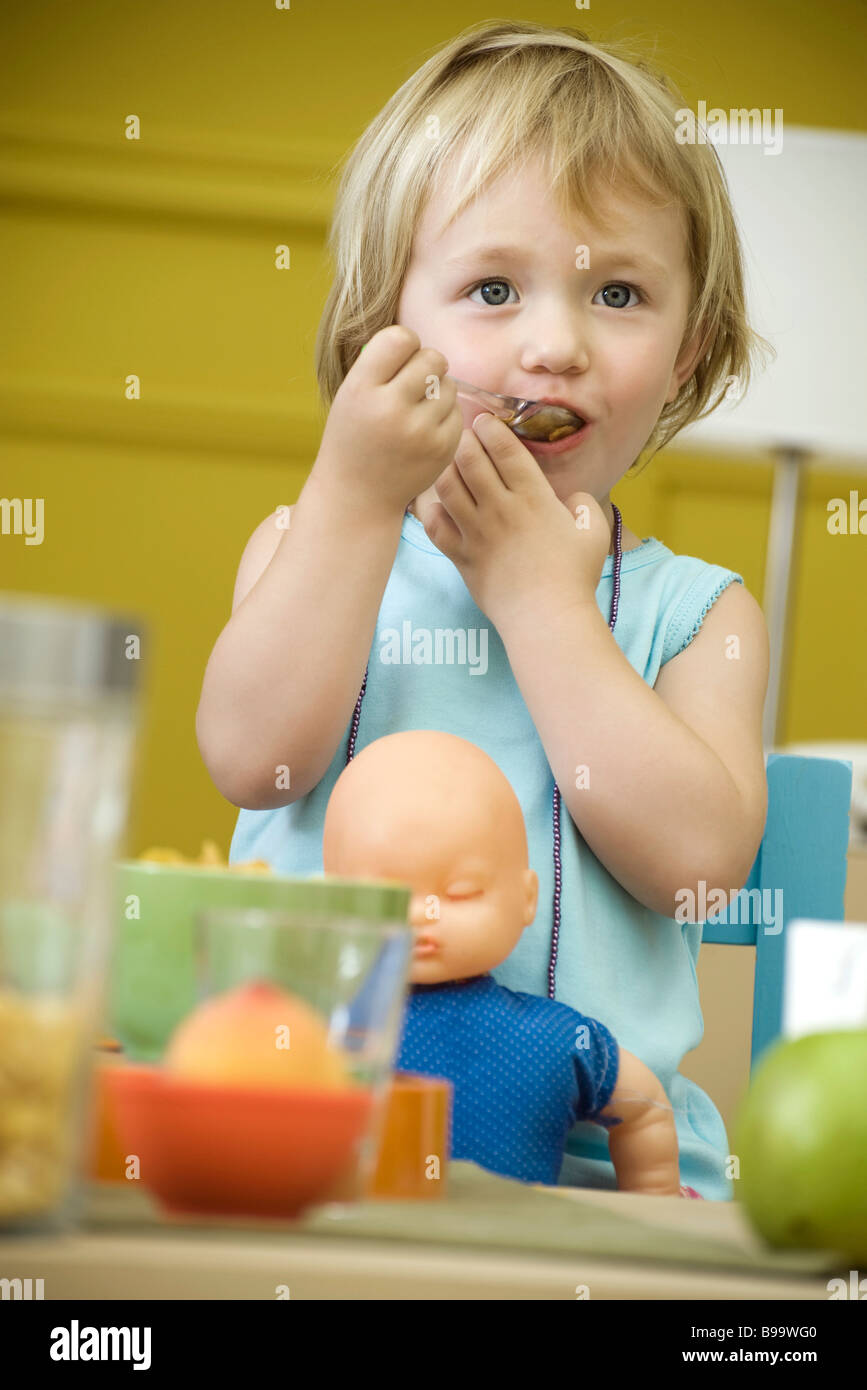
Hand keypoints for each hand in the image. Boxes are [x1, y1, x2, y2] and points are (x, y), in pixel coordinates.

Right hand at [312, 325, 463, 516]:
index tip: (397, 360)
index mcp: (362, 389)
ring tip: (415, 411)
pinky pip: (457, 412)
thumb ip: (380, 364)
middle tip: (412, 384)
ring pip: (449, 385)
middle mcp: (391, 408)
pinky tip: (424, 430)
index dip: (404, 344)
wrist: (358, 495)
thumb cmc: (355, 436)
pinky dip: (444, 416)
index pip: (401, 338)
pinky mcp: (442, 449)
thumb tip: (418, 340)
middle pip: (432, 358)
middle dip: (426, 365)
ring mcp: (420, 431)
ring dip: (436, 392)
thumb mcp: (350, 395)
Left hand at [414, 412, 611, 627]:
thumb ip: (584, 506)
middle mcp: (500, 509)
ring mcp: (476, 532)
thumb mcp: (594, 533)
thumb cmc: (574, 577)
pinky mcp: (460, 556)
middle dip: (463, 439)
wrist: (545, 618)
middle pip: (469, 460)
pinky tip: (434, 501)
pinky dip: (430, 508)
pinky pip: (434, 525)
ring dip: (445, 467)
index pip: (504, 450)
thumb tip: (571, 500)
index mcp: (533, 498)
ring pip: (447, 486)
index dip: (490, 429)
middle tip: (460, 433)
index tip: (484, 421)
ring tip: (446, 460)